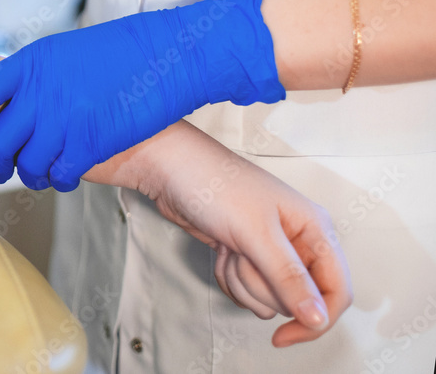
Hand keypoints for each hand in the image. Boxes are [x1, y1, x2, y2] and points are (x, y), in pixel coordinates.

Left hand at [0, 0, 284, 190]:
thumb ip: (32, 76)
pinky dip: (57, 180)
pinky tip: (64, 174)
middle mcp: (39, 93)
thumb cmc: (119, 52)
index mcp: (29, 64)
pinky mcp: (89, 144)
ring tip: (37, 174)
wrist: (167, 56)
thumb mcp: (63, 51)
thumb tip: (8, 104)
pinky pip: (58, 175)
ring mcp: (63, 120)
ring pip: (26, 166)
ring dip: (28, 176)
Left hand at [125, 123, 352, 346]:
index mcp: (315, 229)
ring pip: (268, 298)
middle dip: (262, 285)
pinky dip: (228, 277)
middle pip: (297, 299)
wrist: (170, 171)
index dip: (316, 320)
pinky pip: (246, 290)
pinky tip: (221, 250)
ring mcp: (270, 249)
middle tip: (244, 254)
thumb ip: (289, 278)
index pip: (337, 292)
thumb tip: (318, 319)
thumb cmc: (215, 184)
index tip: (285, 336)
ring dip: (242, 281)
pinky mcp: (245, 255)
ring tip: (230, 247)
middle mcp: (299, 241)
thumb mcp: (256, 233)